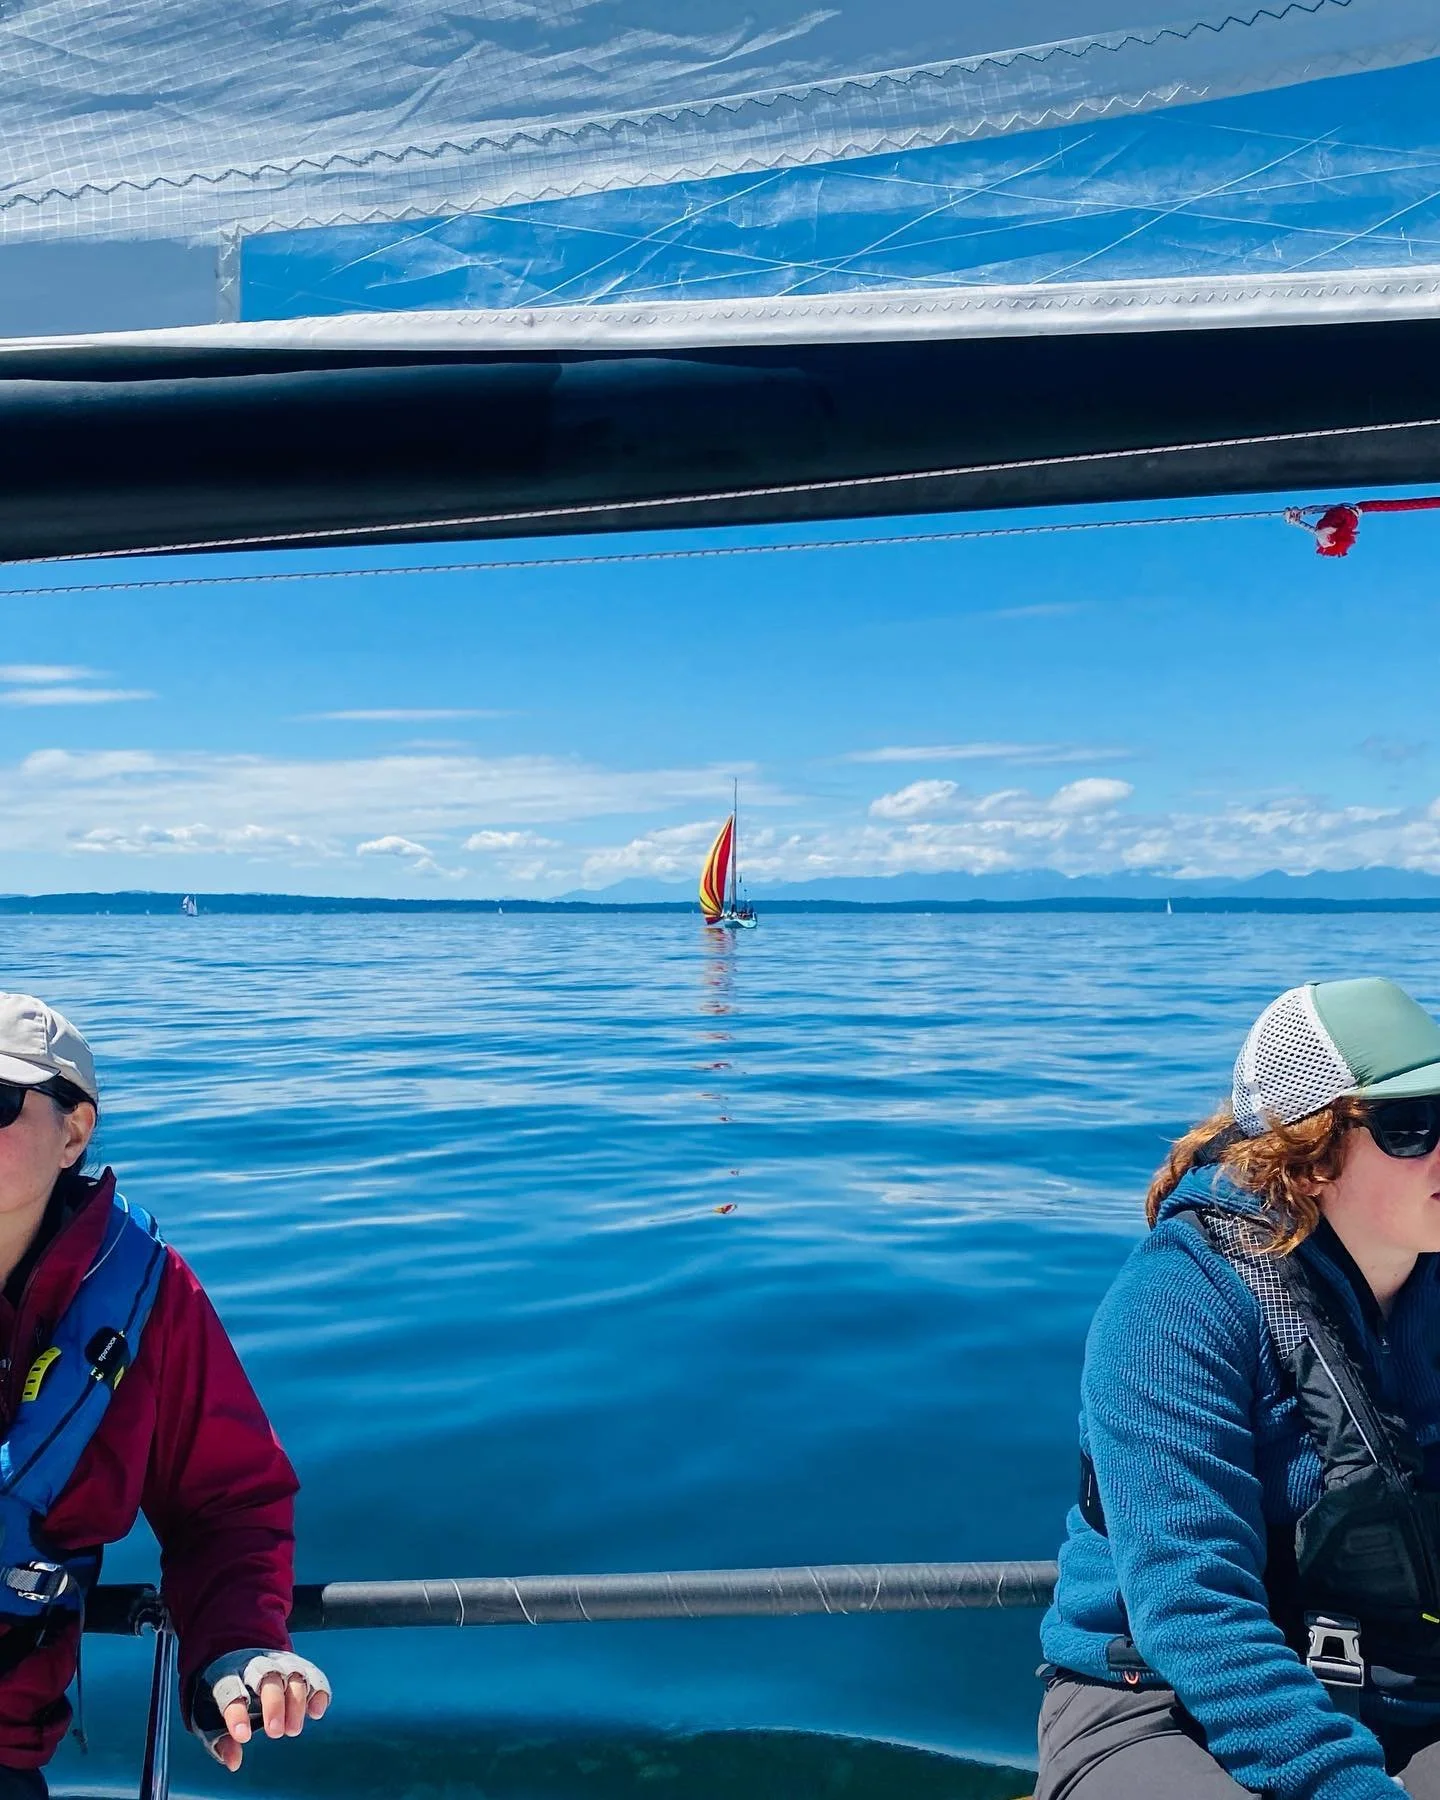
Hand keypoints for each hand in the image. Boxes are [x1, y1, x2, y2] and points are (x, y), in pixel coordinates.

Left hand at [194, 1650, 330, 1771]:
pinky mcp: (300, 1666)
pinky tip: (316, 1713)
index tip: (243, 1737)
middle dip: (274, 1704)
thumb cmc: (222, 1698)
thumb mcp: (210, 1719)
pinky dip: (319, 1692)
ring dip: (297, 1702)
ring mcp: (281, 1662)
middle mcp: (256, 1663)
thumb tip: (234, 1762)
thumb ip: (220, 1740)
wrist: (238, 1659)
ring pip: (294, 1674)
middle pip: (268, 1676)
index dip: (238, 1713)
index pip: (231, 1690)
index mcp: (227, 1674)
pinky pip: (314, 1675)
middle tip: (275, 1733)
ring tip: (293, 1731)